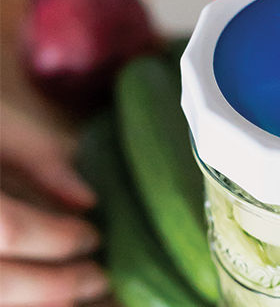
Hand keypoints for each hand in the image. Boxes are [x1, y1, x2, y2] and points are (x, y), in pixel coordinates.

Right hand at [0, 0, 107, 305]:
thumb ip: (35, 156)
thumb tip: (85, 199)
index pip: (8, 229)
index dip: (57, 239)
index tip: (94, 236)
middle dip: (56, 286)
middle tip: (101, 277)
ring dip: (41, 302)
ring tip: (84, 290)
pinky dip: (21, 300)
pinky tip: (51, 297)